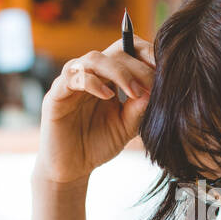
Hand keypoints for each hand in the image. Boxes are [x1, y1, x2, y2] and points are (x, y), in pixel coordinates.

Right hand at [34, 36, 155, 184]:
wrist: (72, 168)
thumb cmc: (98, 144)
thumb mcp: (126, 127)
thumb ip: (139, 109)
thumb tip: (156, 91)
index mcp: (109, 78)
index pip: (128, 51)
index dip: (146, 54)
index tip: (164, 70)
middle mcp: (91, 75)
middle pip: (115, 51)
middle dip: (138, 66)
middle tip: (152, 84)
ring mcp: (72, 82)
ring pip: (94, 59)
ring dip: (118, 71)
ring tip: (134, 91)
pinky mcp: (56, 95)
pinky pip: (72, 77)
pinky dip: (92, 82)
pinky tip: (108, 96)